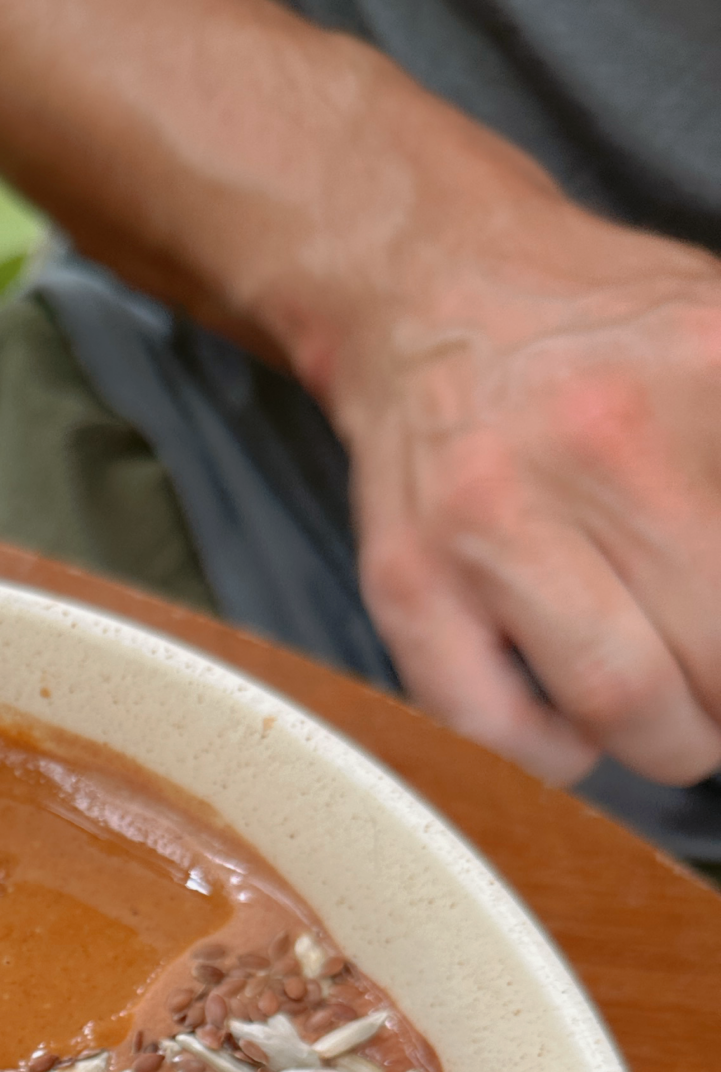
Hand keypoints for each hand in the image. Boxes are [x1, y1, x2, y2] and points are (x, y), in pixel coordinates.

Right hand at [332, 212, 720, 786]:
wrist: (428, 290)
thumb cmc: (596, 336)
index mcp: (703, 369)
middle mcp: (601, 444)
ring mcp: (491, 522)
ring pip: (626, 702)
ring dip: (673, 740)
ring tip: (679, 721)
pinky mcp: (408, 584)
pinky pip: (498, 729)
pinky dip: (557, 753)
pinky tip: (574, 723)